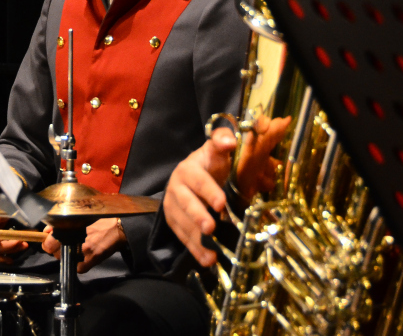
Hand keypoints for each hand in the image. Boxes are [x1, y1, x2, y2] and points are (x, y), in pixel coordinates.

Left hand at [40, 218, 125, 273]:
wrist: (116, 229)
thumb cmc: (97, 221)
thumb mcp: (77, 219)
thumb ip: (60, 226)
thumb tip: (46, 232)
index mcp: (69, 230)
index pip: (48, 244)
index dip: (48, 243)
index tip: (51, 241)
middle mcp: (73, 243)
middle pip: (54, 254)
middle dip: (57, 249)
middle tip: (66, 244)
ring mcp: (80, 254)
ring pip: (64, 261)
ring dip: (67, 256)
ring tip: (76, 248)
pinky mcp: (88, 263)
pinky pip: (76, 268)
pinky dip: (77, 263)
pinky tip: (83, 255)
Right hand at [163, 116, 289, 266]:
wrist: (192, 176)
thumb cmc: (211, 164)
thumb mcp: (216, 151)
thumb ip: (222, 141)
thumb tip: (230, 140)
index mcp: (189, 168)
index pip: (198, 179)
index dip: (209, 190)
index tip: (222, 203)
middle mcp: (176, 186)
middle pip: (186, 203)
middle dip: (197, 216)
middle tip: (211, 228)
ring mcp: (172, 205)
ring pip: (182, 222)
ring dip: (196, 239)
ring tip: (211, 255)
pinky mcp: (173, 220)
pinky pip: (181, 236)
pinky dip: (194, 249)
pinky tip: (206, 261)